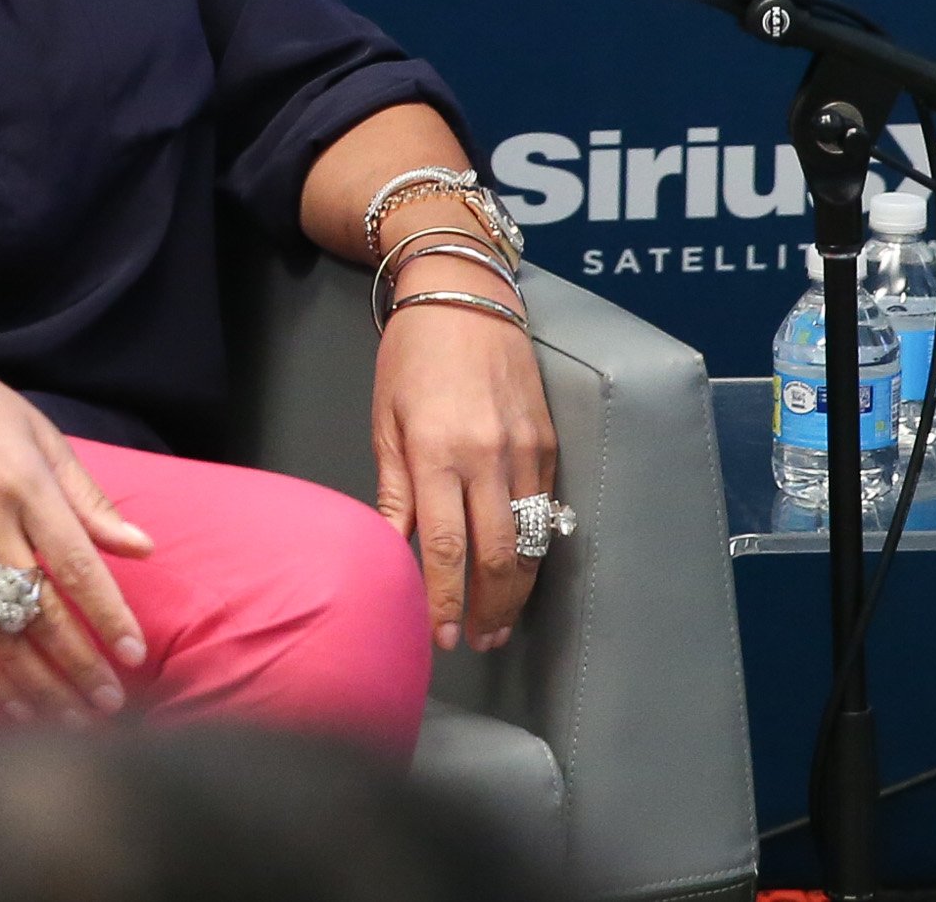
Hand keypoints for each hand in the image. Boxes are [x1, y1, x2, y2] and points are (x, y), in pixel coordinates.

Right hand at [0, 346, 153, 720]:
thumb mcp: (42, 436)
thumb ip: (89, 499)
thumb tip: (142, 548)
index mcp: (21, 484)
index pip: (72, 564)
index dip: (106, 615)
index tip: (135, 654)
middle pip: (36, 610)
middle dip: (79, 664)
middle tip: (114, 704)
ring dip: (39, 684)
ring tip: (76, 719)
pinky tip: (19, 706)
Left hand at [371, 272, 555, 652]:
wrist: (465, 295)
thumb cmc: (412, 356)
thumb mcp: (386, 422)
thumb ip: (395, 493)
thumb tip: (391, 553)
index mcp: (437, 452)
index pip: (448, 548)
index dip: (447, 600)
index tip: (442, 635)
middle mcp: (487, 455)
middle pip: (497, 555)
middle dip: (488, 609)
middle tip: (476, 641)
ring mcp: (525, 448)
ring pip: (531, 539)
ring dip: (517, 590)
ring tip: (501, 622)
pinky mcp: (549, 440)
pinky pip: (548, 508)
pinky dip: (536, 547)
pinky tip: (520, 570)